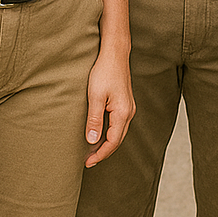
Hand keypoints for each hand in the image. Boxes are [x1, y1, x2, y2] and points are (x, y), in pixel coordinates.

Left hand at [84, 51, 134, 167]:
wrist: (115, 54)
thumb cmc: (104, 72)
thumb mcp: (95, 96)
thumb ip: (94, 119)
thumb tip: (92, 141)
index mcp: (123, 112)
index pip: (113, 142)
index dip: (100, 154)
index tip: (87, 162)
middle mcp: (129, 111)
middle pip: (118, 139)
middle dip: (104, 151)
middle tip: (88, 161)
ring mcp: (129, 106)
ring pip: (119, 132)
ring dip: (107, 143)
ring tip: (92, 150)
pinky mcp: (126, 102)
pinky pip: (119, 124)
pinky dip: (110, 133)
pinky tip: (101, 133)